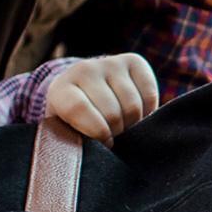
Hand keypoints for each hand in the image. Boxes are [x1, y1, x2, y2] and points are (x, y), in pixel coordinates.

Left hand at [46, 53, 160, 142]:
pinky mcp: (133, 60)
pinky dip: (148, 111)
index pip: (79, 109)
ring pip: (133, 105)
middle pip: (112, 111)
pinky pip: (149, 93)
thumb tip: (104, 151)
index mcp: (61, 89)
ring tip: (125, 128)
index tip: (105, 144)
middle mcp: (85, 70)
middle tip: (116, 138)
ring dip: (133, 124)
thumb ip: (78, 140)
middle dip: (118, 132)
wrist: (84, 88)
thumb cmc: (74, 120)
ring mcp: (110, 63)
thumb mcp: (67, 131)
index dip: (97, 132)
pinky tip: (137, 116)